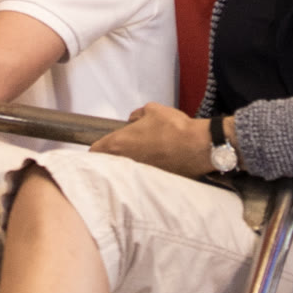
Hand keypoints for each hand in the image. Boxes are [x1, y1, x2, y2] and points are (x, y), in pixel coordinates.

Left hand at [88, 105, 214, 178]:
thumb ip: (137, 115)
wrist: (198, 146)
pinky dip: (144, 174)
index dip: (97, 149)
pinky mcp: (153, 182)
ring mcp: (138, 174)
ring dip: (128, 167)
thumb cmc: (174, 128)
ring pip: (125, 173)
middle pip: (108, 165)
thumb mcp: (152, 110)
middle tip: (121, 152)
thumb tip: (134, 120)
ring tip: (142, 158)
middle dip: (112, 159)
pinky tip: (155, 165)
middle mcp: (125, 162)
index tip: (101, 147)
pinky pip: (142, 178)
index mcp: (119, 144)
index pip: (95, 152)